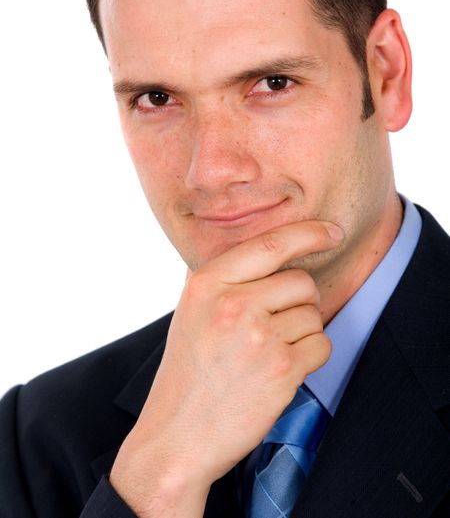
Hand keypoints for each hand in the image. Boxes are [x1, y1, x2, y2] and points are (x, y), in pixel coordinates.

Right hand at [110, 220, 342, 515]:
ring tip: (266, 355)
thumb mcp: (190, 312)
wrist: (177, 438)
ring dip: (302, 334)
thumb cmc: (187, 373)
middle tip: (271, 328)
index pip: (271, 243)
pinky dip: (310, 358)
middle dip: (298, 303)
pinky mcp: (281, 369)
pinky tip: (280, 372)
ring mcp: (259, 336)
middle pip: (301, 281)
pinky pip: (322, 345)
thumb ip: (222, 279)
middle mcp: (233, 303)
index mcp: (208, 283)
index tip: (332, 232)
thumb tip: (265, 248)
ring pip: (314, 315)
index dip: (309, 233)